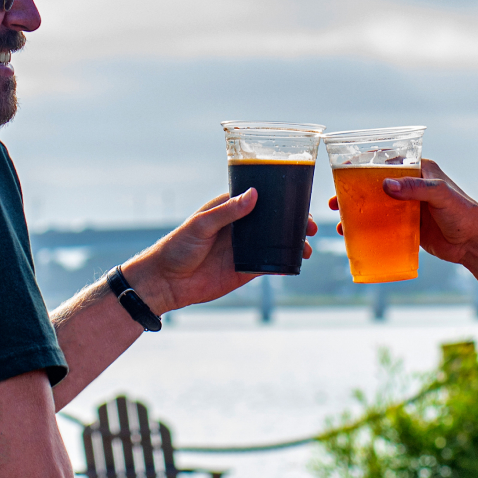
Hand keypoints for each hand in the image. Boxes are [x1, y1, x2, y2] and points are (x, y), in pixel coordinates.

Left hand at [123, 189, 316, 312]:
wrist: (167, 282)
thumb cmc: (177, 247)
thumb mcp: (201, 225)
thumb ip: (227, 212)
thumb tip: (254, 194)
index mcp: (228, 210)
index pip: (259, 198)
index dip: (280, 199)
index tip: (299, 201)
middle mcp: (240, 228)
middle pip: (273, 221)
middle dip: (293, 222)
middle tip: (310, 227)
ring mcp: (244, 249)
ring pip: (275, 242)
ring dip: (293, 243)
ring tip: (307, 248)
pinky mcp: (245, 270)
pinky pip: (270, 264)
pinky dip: (284, 263)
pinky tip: (297, 262)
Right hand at [327, 159, 477, 265]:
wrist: (474, 243)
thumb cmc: (463, 213)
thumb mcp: (440, 196)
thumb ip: (416, 189)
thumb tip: (386, 185)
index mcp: (419, 170)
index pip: (387, 160)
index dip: (364, 162)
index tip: (343, 168)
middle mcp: (411, 186)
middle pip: (375, 185)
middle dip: (353, 192)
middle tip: (335, 202)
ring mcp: (408, 207)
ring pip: (376, 206)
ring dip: (357, 213)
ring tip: (341, 223)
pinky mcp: (408, 227)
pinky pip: (383, 225)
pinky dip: (368, 229)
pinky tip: (355, 237)